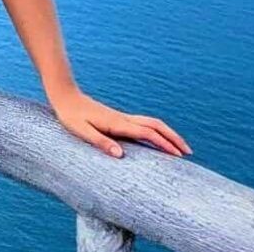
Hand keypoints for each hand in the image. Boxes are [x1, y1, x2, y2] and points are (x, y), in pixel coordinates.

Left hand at [48, 89, 190, 158]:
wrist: (65, 97)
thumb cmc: (70, 116)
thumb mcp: (81, 131)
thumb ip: (100, 142)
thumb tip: (120, 155)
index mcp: (117, 123)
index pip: (147, 134)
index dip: (164, 144)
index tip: (178, 156)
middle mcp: (123, 119)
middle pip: (156, 126)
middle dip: (173, 138)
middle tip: (188, 152)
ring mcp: (122, 117)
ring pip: (152, 123)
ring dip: (168, 133)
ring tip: (179, 147)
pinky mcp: (119, 118)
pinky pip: (144, 123)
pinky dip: (157, 130)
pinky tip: (158, 139)